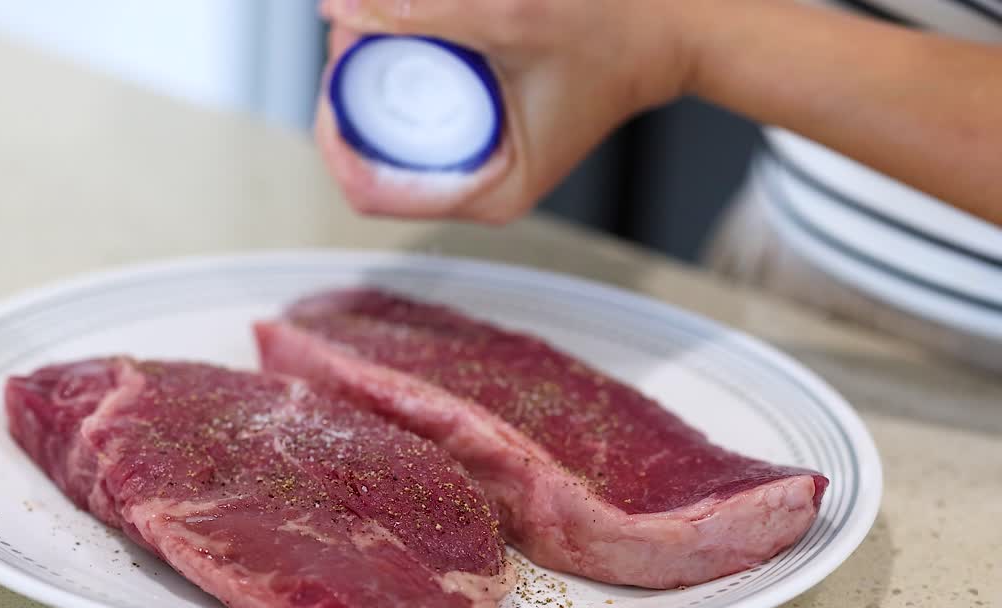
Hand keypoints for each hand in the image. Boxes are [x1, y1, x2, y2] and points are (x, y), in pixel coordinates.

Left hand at [314, 0, 694, 222]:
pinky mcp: (481, 138)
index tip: (333, 72)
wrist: (668, 30)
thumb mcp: (510, 15)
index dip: (335, 132)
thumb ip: (423, 10)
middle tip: (350, 27)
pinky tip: (391, 39)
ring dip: (369, 83)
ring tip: (367, 23)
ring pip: (389, 140)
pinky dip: (397, 81)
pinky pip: (416, 122)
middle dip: (349, 96)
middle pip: (371, 163)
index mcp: (488, 194)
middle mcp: (478, 191)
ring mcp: (477, 166)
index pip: (370, 189)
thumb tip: (337, 7)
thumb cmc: (614, 33)